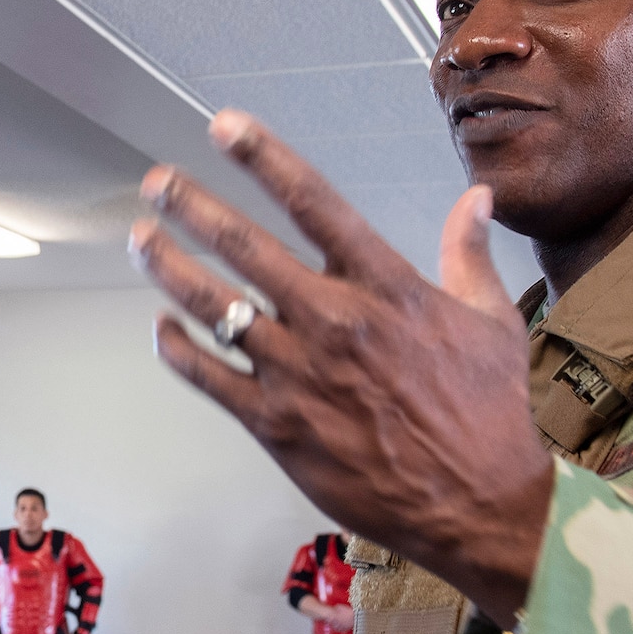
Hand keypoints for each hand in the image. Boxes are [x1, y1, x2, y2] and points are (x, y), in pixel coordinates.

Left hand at [129, 111, 552, 628]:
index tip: (224, 126)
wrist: (477, 506)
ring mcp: (298, 373)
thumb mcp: (491, 322)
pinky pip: (209, 378)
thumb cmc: (488, 415)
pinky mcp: (276, 425)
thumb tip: (476, 196)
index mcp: (386, 287)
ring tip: (141, 239)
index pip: (314, 202)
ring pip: (214, 307)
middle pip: (245, 247)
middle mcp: (334, 321)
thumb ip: (469, 253)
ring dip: (170, 267)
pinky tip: (162, 329)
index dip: (263, 157)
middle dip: (192, 207)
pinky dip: (178, 350)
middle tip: (157, 182)